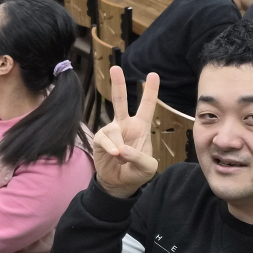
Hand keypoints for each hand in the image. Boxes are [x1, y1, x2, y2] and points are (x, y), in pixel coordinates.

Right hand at [93, 66, 159, 198]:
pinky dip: (110, 148)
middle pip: (120, 101)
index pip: (146, 106)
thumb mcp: (148, 167)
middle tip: (115, 68)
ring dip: (119, 144)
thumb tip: (121, 148)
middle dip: (118, 84)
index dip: (150, 91)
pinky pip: (104, 139)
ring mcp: (111, 132)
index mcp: (141, 127)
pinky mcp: (100, 140)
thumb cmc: (136, 172)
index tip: (152, 74)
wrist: (118, 184)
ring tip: (121, 157)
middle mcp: (125, 125)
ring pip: (113, 127)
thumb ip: (139, 157)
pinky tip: (114, 155)